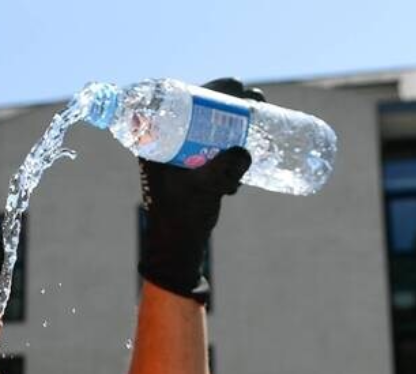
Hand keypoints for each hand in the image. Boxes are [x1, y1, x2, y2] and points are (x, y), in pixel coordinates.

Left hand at [137, 78, 261, 304]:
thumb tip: (244, 151)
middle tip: (256, 100)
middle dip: (231, 101)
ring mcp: (182, 153)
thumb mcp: (202, 191)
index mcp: (154, 140)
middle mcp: (166, 141)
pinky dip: (234, 141)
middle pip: (200, 108)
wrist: (179, 244)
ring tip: (260, 115)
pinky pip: (216, 143)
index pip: (181, 100)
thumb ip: (222, 171)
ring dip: (236, 119)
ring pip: (211, 125)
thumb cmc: (181, 218)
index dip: (212, 89)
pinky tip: (248, 149)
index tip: (237, 87)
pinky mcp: (195, 164)